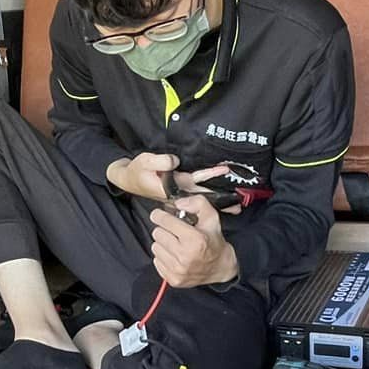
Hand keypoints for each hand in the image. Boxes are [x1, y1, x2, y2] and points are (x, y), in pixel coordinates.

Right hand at [107, 155, 238, 200]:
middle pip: (201, 197)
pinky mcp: (178, 189)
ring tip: (236, 206)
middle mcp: (177, 193)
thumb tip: (175, 161)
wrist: (129, 178)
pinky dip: (208, 195)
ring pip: (201, 197)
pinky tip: (221, 200)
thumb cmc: (136, 170)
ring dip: (217, 201)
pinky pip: (196, 192)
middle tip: (239, 206)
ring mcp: (178, 193)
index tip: (223, 173)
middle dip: (219, 201)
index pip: (192, 185)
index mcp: (170, 189)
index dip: (208, 178)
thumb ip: (160, 161)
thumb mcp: (145, 161)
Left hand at [148, 195, 239, 287]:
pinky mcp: (173, 279)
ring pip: (155, 247)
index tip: (158, 214)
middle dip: (164, 230)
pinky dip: (163, 257)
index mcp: (194, 239)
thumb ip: (197, 203)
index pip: (165, 221)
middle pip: (157, 234)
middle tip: (173, 232)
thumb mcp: (211, 217)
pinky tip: (174, 255)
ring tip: (175, 244)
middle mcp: (185, 256)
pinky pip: (156, 261)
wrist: (220, 267)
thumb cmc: (213, 241)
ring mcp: (178, 270)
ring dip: (163, 244)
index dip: (159, 215)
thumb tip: (178, 204)